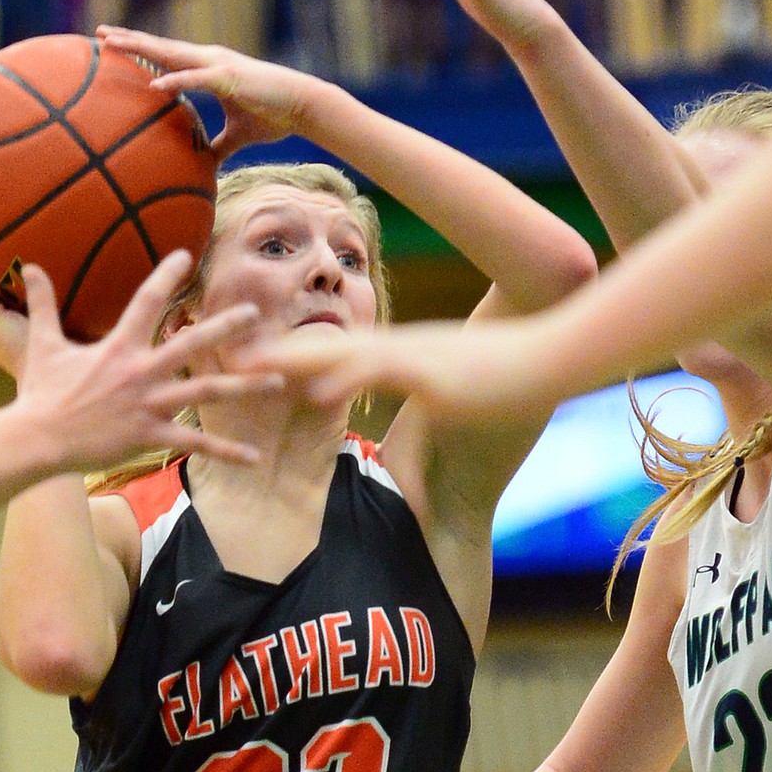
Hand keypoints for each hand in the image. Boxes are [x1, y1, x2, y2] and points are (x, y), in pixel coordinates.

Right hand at [12, 250, 278, 470]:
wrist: (38, 437)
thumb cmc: (41, 393)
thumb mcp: (42, 344)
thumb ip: (43, 303)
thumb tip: (29, 266)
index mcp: (119, 347)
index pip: (148, 302)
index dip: (166, 276)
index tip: (187, 256)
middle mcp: (141, 371)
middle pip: (192, 342)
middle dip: (226, 325)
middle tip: (255, 311)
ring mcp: (149, 404)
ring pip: (207, 391)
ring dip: (245, 386)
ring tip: (277, 380)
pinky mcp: (151, 435)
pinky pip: (197, 444)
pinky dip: (227, 451)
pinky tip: (255, 458)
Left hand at [97, 27, 311, 161]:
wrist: (301, 106)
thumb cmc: (273, 116)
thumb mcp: (238, 136)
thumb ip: (218, 146)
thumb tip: (205, 164)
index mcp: (207, 69)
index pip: (167, 57)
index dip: (140, 51)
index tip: (113, 48)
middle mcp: (208, 60)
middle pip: (160, 47)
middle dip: (129, 39)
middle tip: (98, 33)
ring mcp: (216, 65)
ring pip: (171, 54)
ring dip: (141, 48)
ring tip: (113, 44)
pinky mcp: (228, 78)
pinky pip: (195, 79)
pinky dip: (174, 81)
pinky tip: (153, 85)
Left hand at [234, 315, 563, 423]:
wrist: (553, 362)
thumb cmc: (507, 390)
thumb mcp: (448, 400)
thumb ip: (415, 406)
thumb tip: (397, 422)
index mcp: (400, 356)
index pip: (331, 353)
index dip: (286, 356)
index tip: (245, 361)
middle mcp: (400, 350)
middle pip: (322, 349)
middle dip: (271, 354)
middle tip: (218, 358)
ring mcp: (416, 358)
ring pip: (340, 357)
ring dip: (292, 364)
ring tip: (246, 371)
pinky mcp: (434, 375)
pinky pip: (382, 377)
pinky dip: (346, 382)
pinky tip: (314, 392)